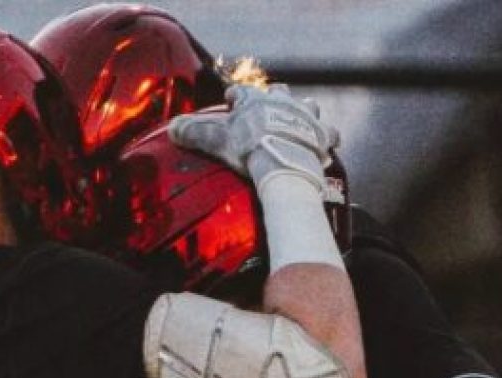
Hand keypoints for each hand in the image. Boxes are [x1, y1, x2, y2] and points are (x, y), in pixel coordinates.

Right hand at [169, 83, 337, 193]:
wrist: (282, 161)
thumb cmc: (248, 148)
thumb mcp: (216, 140)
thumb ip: (193, 133)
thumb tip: (172, 128)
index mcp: (256, 101)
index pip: (242, 91)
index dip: (235, 95)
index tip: (231, 98)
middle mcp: (283, 102)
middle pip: (279, 92)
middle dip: (274, 98)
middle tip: (270, 108)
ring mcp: (305, 116)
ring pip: (308, 106)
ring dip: (304, 112)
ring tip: (301, 121)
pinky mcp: (321, 134)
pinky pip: (329, 134)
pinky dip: (325, 139)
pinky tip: (325, 144)